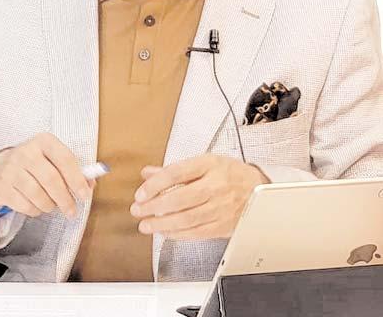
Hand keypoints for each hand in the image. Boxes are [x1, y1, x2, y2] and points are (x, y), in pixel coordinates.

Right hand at [0, 133, 94, 220]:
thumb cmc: (35, 163)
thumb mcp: (53, 158)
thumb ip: (73, 169)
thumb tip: (90, 184)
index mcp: (44, 141)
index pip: (65, 159)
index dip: (77, 179)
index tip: (85, 195)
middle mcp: (26, 152)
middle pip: (51, 180)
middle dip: (65, 199)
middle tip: (72, 210)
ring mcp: (11, 169)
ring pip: (38, 196)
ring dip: (50, 206)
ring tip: (53, 204)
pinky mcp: (2, 187)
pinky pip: (25, 206)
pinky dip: (36, 210)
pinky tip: (37, 205)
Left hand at [129, 154, 269, 239]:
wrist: (260, 190)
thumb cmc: (230, 174)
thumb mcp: (204, 163)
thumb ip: (174, 170)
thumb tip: (148, 173)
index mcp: (209, 165)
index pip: (176, 173)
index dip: (155, 184)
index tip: (141, 193)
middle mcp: (215, 186)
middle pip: (180, 198)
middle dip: (154, 207)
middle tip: (138, 210)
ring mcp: (221, 207)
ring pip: (187, 219)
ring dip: (162, 224)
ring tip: (146, 225)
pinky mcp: (224, 225)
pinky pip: (197, 233)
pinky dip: (178, 234)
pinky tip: (165, 232)